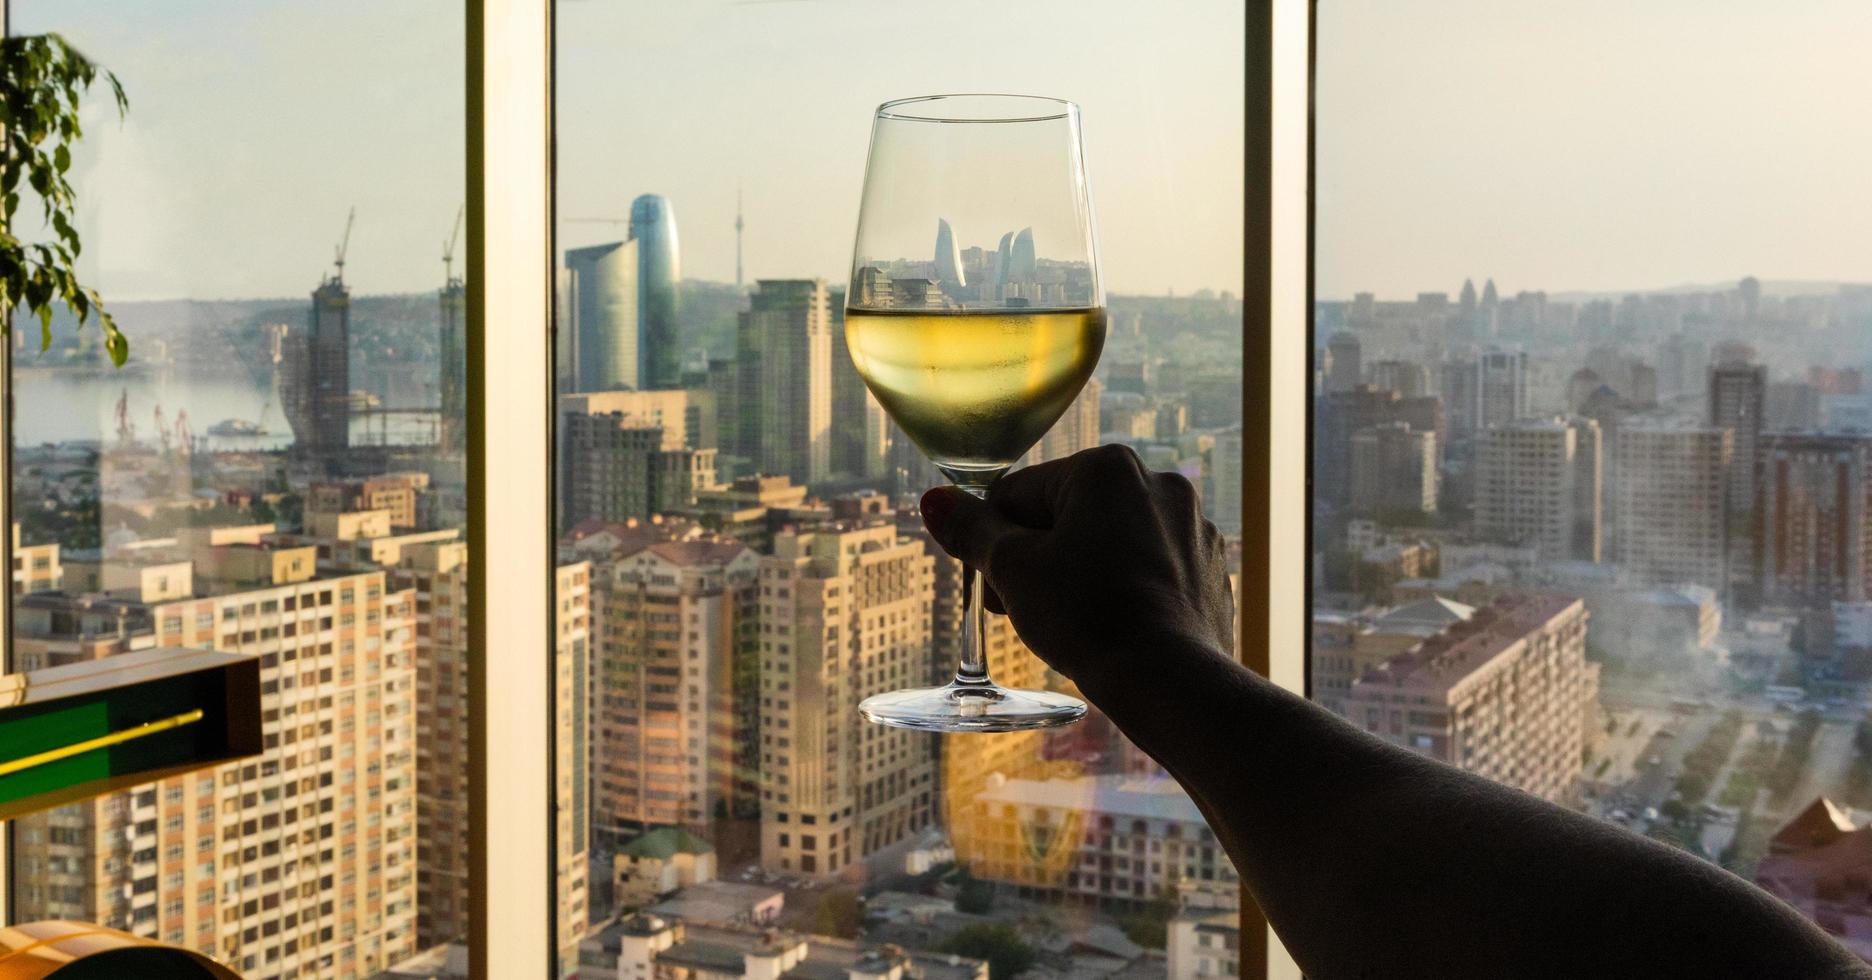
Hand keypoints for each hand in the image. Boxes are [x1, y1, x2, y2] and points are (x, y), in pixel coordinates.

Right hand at [919, 444, 1233, 686]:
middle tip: (1024, 609)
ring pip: (1112, 541)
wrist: (1170, 680)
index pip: (1019, 493)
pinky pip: (1150, 570)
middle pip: (1069, 514)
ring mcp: (1192, 526)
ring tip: (1069, 622)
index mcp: (1107, 468)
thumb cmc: (1087, 617)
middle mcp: (1158, 482)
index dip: (993, 541)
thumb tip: (935, 501)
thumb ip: (972, 530)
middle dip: (1039, 557)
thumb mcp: (1013, 571)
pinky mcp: (1210, 569)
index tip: (992, 585)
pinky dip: (1126, 590)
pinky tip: (1114, 627)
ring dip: (1081, 572)